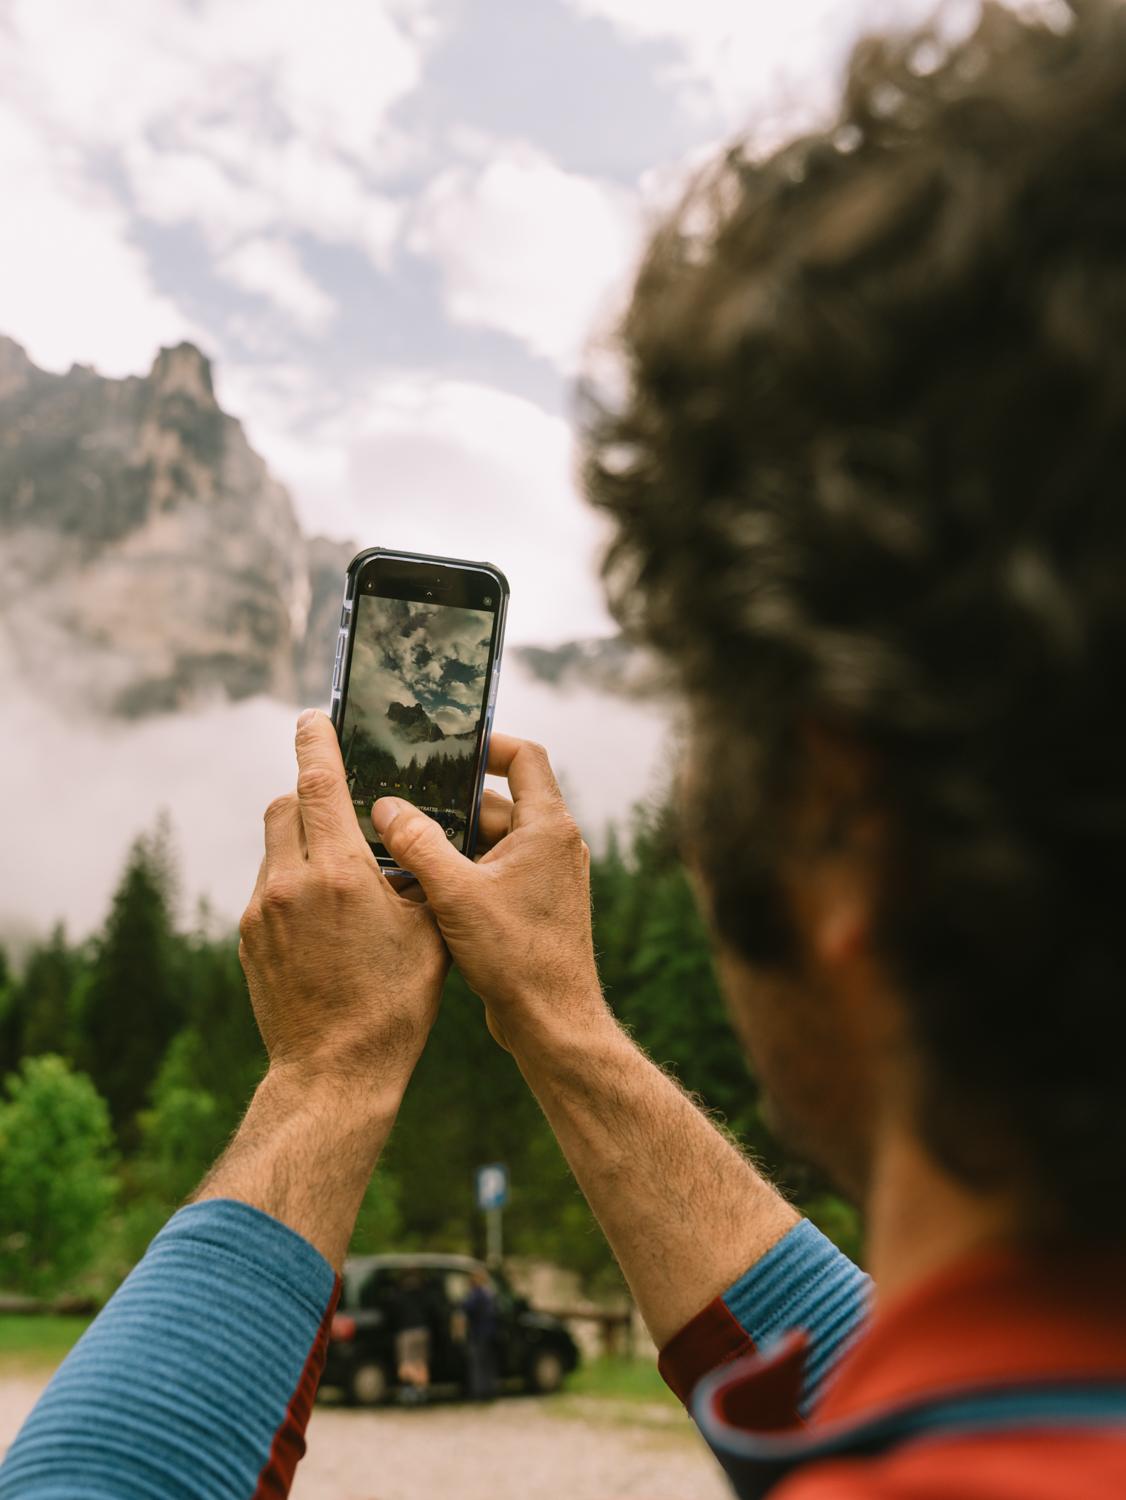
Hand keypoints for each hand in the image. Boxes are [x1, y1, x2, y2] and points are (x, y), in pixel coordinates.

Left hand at [238, 710, 448, 1093]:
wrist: (334, 1072)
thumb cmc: (395, 1005)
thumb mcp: (427, 932)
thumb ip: (418, 876)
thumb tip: (415, 841)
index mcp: (340, 874)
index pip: (319, 784)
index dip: (316, 742)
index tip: (313, 717)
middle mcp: (291, 883)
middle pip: (287, 806)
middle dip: (312, 795)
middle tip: (344, 806)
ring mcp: (262, 911)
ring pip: (274, 846)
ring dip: (302, 841)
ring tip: (341, 872)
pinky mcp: (249, 937)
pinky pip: (269, 887)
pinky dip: (294, 882)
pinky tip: (325, 917)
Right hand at [370, 734, 605, 1051]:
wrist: (552, 1022)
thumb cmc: (516, 958)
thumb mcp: (456, 894)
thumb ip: (418, 845)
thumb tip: (386, 806)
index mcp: (547, 827)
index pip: (524, 757)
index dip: (488, 743)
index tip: (447, 748)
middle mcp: (552, 845)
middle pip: (495, 802)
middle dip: (448, 805)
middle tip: (399, 803)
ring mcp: (544, 876)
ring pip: (488, 840)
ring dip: (449, 842)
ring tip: (398, 844)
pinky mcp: (531, 904)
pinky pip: (491, 870)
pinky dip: (460, 871)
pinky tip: (418, 884)